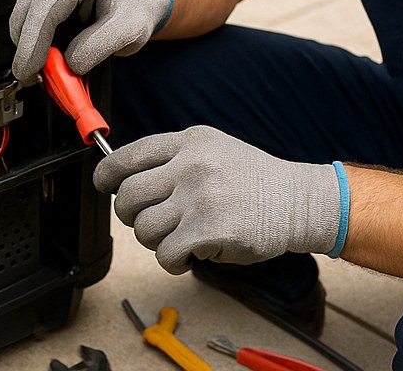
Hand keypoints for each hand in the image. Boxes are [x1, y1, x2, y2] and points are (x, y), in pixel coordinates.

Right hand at [9, 0, 171, 80]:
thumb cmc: (138, 4)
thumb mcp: (129, 30)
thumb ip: (97, 48)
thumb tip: (68, 64)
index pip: (45, 7)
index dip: (32, 43)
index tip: (29, 71)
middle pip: (27, 10)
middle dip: (27, 48)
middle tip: (35, 78)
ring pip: (24, 15)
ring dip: (30, 45)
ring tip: (49, 68)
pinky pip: (30, 17)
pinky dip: (35, 39)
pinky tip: (50, 53)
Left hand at [93, 125, 341, 273]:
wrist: (297, 201)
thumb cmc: (253, 181)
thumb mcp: (214, 150)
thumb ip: (173, 159)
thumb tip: (123, 178)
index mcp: (189, 142)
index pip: (128, 156)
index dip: (106, 176)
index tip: (104, 186)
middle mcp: (191, 165)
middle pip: (128, 197)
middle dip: (132, 216)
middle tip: (153, 221)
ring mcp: (200, 197)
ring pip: (145, 229)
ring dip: (157, 241)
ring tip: (181, 237)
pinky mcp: (208, 230)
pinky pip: (166, 254)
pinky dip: (174, 261)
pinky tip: (191, 253)